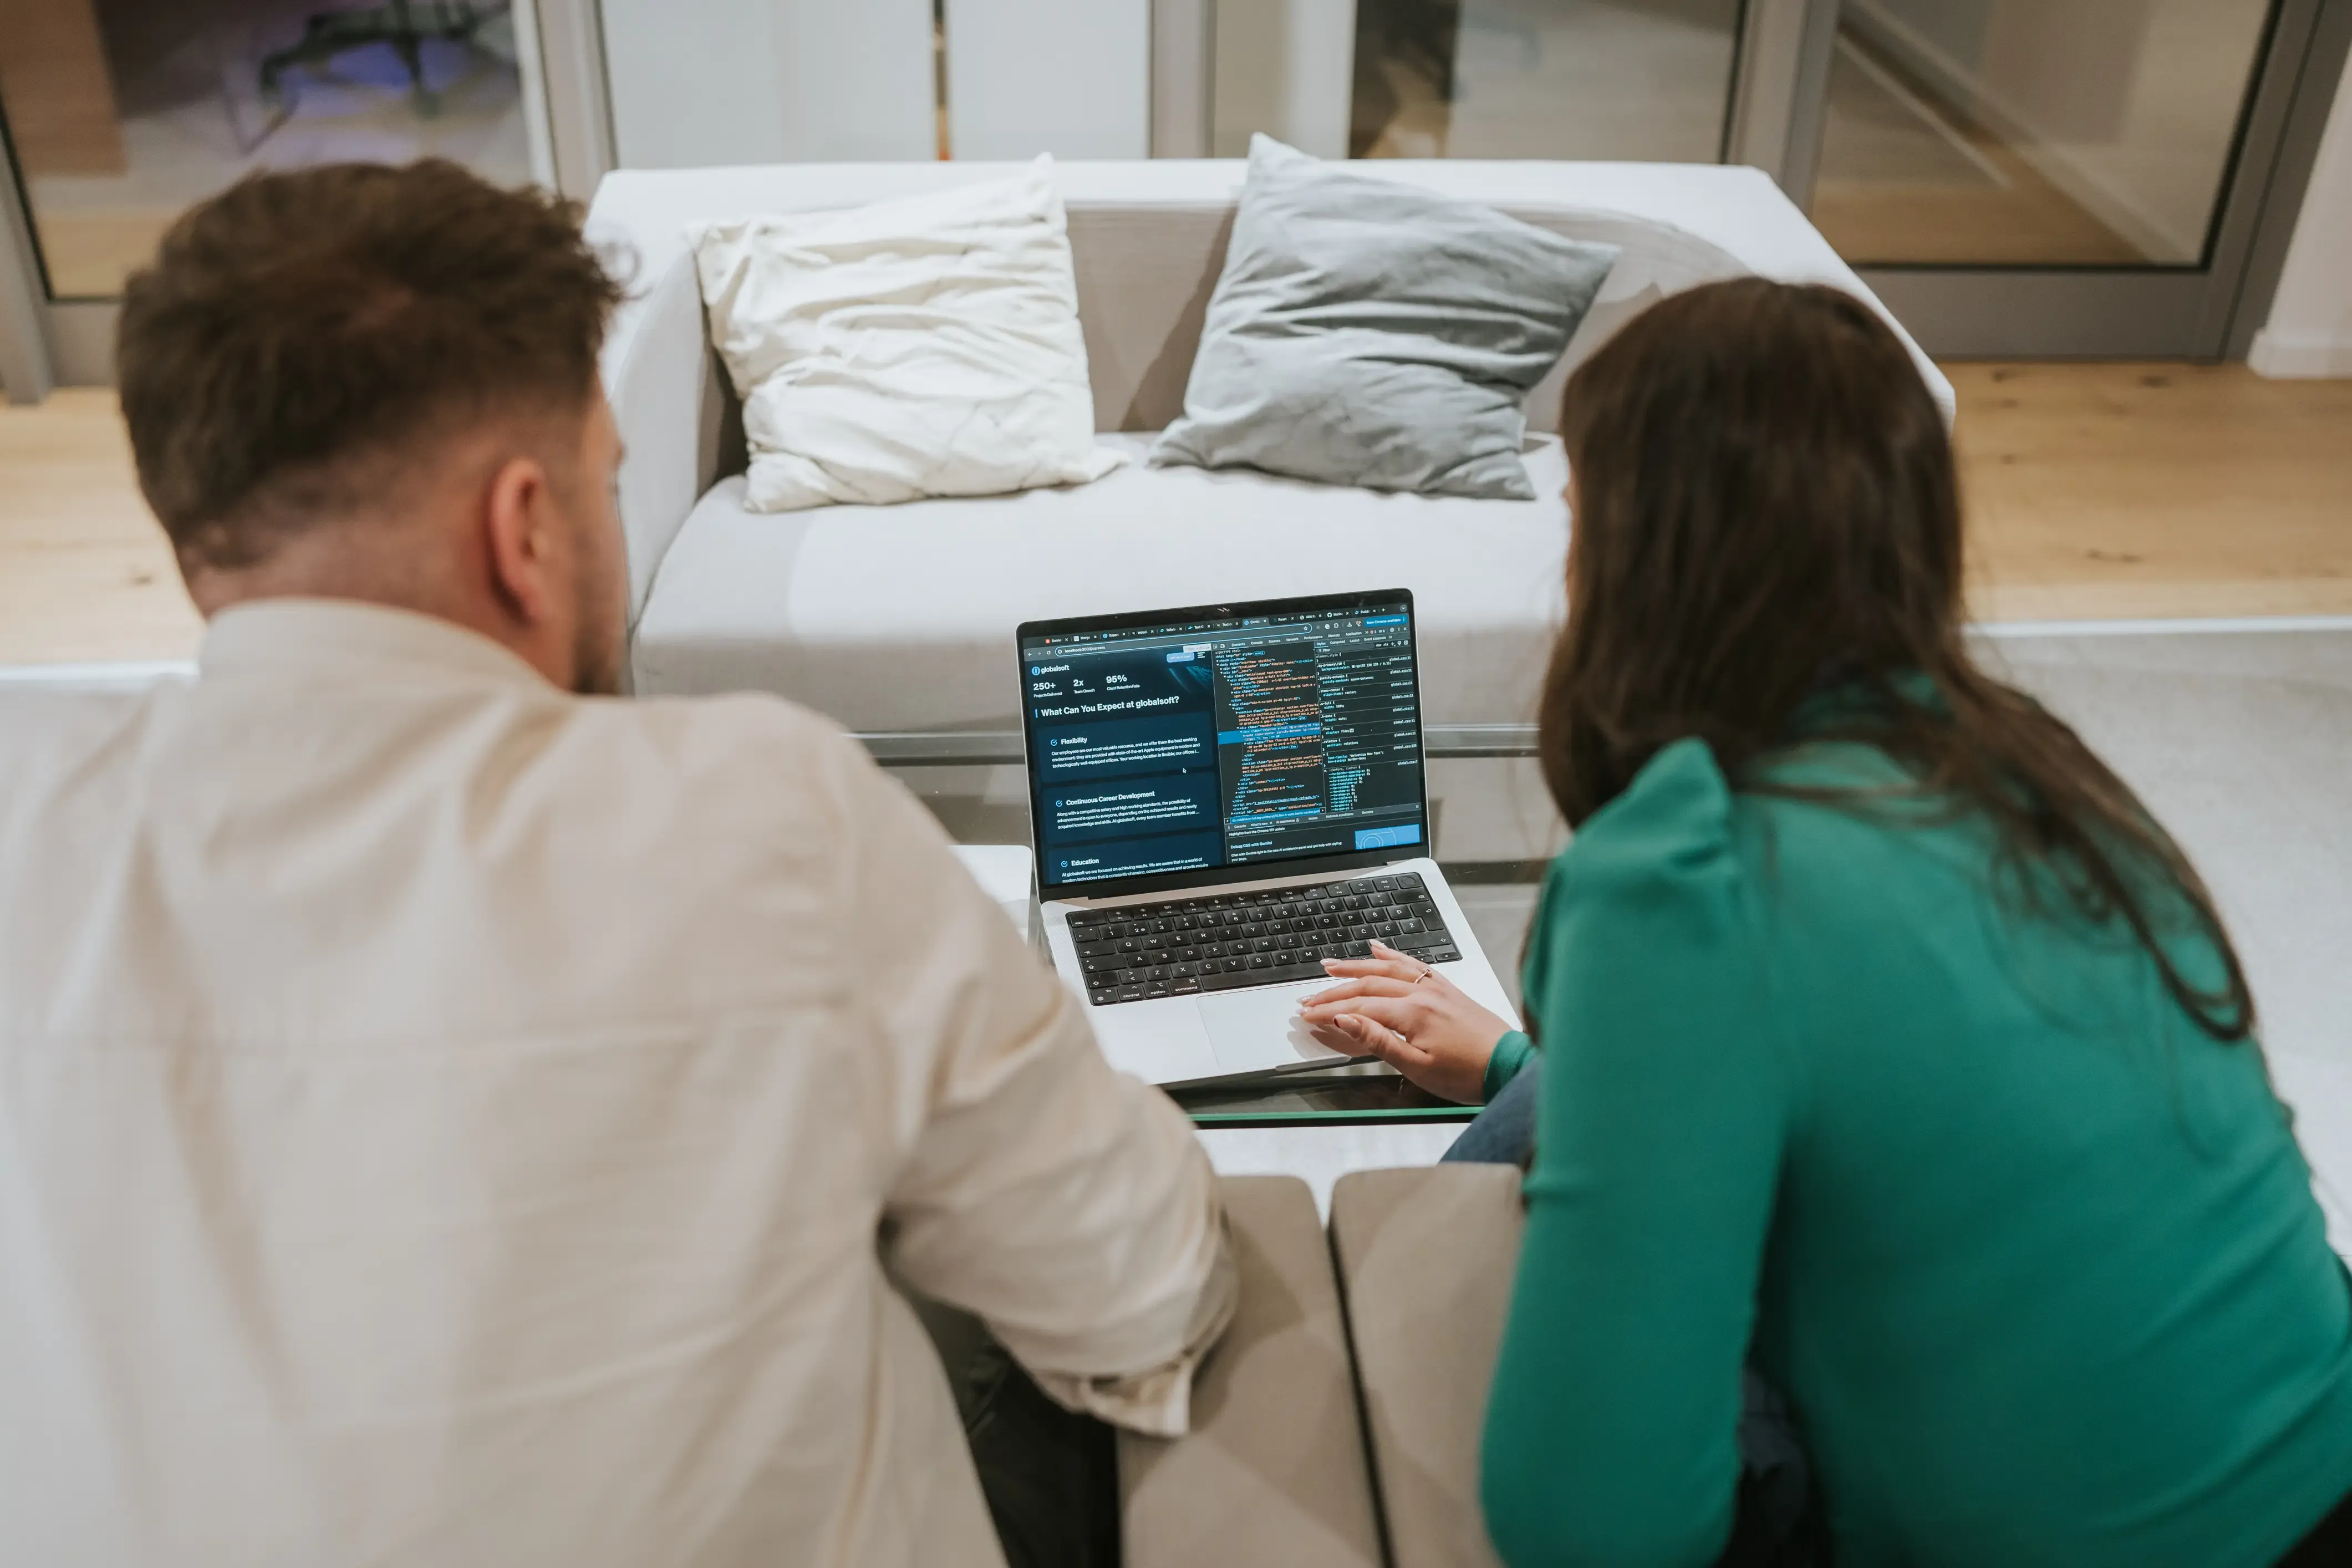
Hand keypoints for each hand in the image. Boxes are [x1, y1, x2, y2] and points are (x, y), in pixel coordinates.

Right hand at [1297, 942, 1513, 1104]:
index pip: (1359, 1007)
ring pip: (1387, 969)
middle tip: (1308, 998)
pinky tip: (1378, 949)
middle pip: (1367, 985)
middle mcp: (1422, 993)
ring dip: (1356, 966)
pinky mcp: (1446, 989)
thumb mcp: (1417, 1066)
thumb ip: (1378, 1040)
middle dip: (1334, 991)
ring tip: (1331, 966)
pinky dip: (1392, 956)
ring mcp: (1435, 987)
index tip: (1307, 1015)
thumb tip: (1345, 1019)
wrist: (1509, 1066)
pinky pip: (1413, 965)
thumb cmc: (1468, 1073)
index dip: (1329, 1011)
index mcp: (1412, 1012)